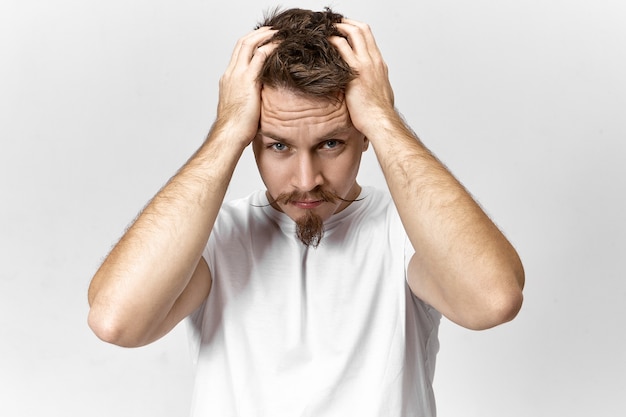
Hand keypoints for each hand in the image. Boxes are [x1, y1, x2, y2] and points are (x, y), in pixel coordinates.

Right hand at [215, 27, 277, 146]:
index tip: (262, 40)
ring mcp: (238, 76)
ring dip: (264, 36)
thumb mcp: (242, 108)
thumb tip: (261, 100)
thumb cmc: (236, 128)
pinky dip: (269, 47)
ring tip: (278, 33)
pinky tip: (279, 45)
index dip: (250, 43)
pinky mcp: (248, 80)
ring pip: (249, 45)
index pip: (238, 54)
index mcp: (228, 80)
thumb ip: (249, 98)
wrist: (230, 134)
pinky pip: (259, 56)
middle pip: (242, 44)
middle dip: (257, 34)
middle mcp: (231, 74)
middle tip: (272, 30)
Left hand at [329, 19, 395, 136]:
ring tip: (326, 29)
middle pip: (363, 30)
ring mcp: (366, 64)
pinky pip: (343, 47)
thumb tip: (364, 88)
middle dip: (346, 23)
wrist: (380, 121)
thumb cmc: (378, 114)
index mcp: (380, 65)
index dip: (355, 31)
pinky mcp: (356, 71)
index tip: (344, 31)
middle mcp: (374, 60)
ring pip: (354, 33)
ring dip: (339, 27)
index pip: (369, 39)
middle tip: (333, 24)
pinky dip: (333, 40)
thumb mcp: (379, 94)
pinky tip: (324, 42)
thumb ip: (372, 85)